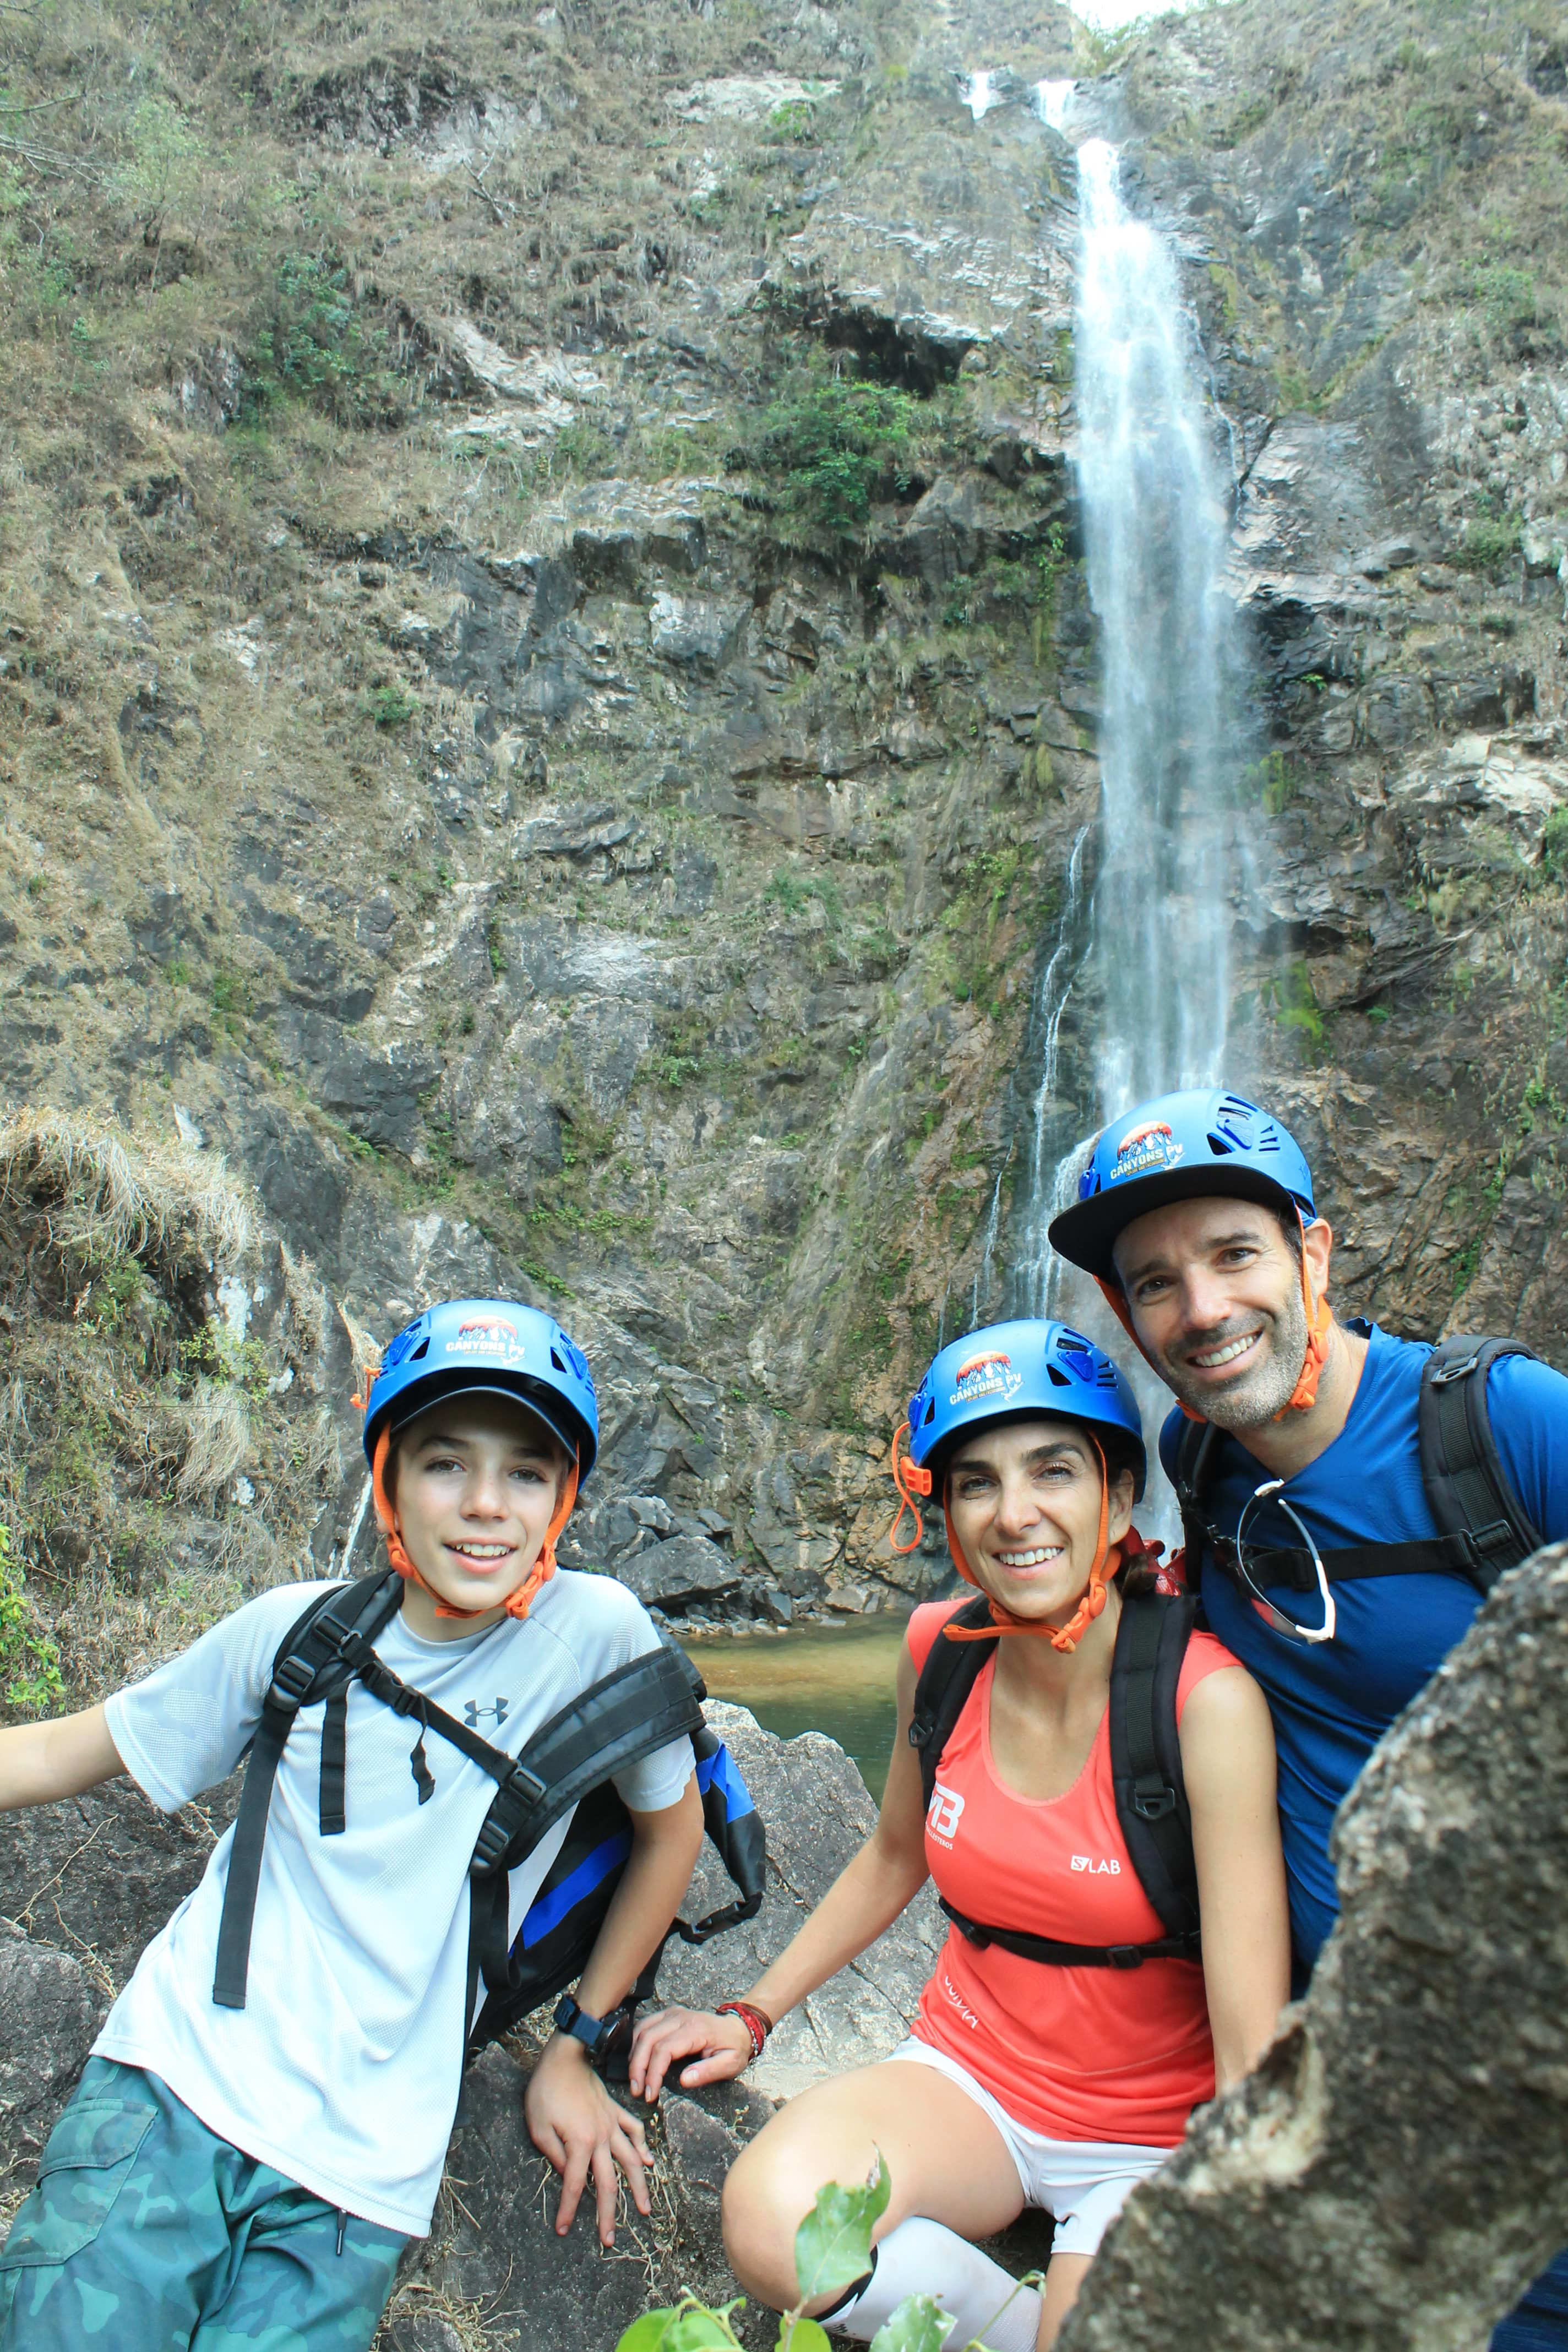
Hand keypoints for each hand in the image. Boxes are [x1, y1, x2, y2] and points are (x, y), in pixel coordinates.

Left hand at [524, 2035, 652, 2245]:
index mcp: (580, 2143)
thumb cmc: (546, 2090)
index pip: (574, 2185)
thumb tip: (565, 2177)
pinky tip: (649, 2162)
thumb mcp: (539, 2126)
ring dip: (638, 2187)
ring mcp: (612, 2123)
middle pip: (608, 2182)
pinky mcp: (615, 2111)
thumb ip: (554, 2155)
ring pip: (631, 2160)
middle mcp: (601, 2137)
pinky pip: (634, 2131)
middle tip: (609, 2240)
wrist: (565, 2055)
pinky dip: (643, 2147)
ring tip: (643, 2210)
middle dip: (608, 2214)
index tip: (563, 2230)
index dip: (569, 2209)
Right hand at [627, 2005, 755, 2101]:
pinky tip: (637, 2060)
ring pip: (642, 2029)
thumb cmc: (734, 2048)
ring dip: (634, 2055)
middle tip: (636, 2090)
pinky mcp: (669, 2014)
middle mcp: (680, 2017)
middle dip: (638, 2066)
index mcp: (695, 2029)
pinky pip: (645, 2024)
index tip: (650, 2094)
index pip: (664, 2049)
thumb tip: (684, 2080)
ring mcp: (673, 2013)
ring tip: (634, 2079)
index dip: (653, 2073)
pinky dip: (636, 2042)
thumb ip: (708, 2072)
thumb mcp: (730, 2064)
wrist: (739, 2028)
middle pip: (648, 2038)